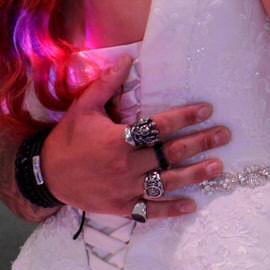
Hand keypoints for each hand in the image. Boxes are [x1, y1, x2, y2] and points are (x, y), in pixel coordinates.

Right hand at [35, 59, 230, 220]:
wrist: (46, 175)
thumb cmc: (67, 139)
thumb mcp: (84, 107)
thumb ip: (107, 84)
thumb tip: (128, 59)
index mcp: (118, 140)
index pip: (159, 126)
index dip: (185, 117)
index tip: (206, 110)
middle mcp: (126, 165)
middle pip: (170, 153)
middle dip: (200, 143)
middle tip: (224, 136)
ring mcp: (125, 189)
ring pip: (167, 182)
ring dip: (195, 175)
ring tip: (217, 168)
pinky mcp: (122, 207)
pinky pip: (151, 210)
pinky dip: (171, 209)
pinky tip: (192, 204)